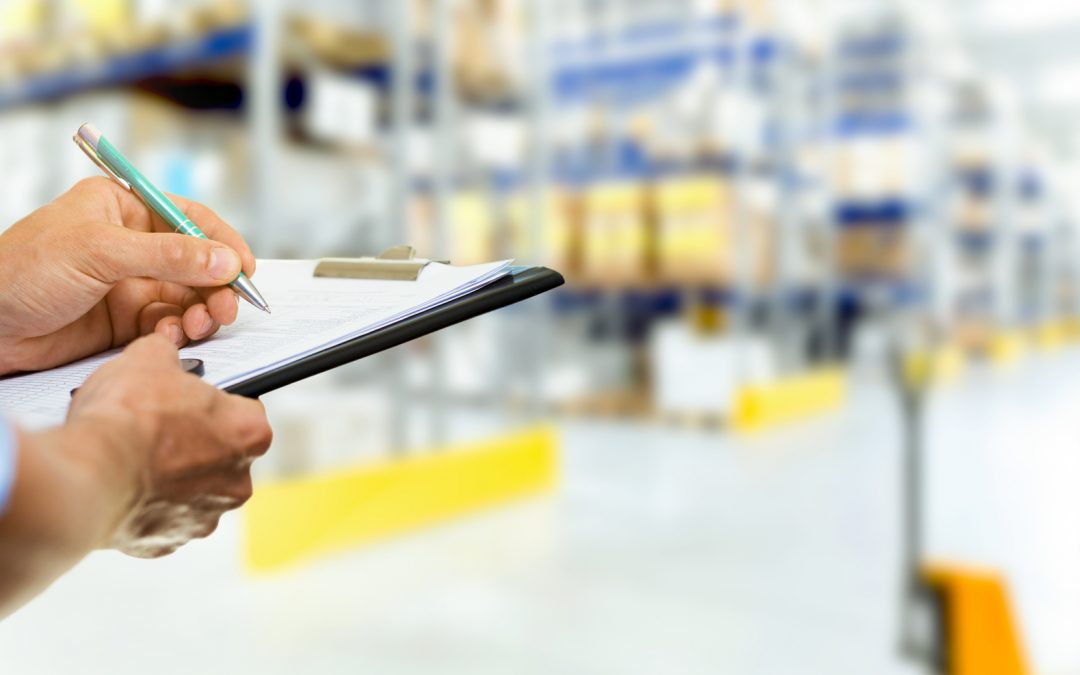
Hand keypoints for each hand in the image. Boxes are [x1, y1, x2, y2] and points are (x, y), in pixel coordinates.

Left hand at [0, 177, 256, 374]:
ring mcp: (129, 283)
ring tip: (200, 326)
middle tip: (226, 308)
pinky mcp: (124, 320)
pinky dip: (177, 332)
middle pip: (196, 262)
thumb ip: (168, 256)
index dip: (222, 242)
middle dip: (216, 286)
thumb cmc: (20, 271)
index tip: (244, 269)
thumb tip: (223, 260)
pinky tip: (168, 337)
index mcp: (122, 209)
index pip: (189, 219)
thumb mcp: (99, 252)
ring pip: (187, 297)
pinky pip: (168, 324)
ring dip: (201, 312)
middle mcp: (130, 244)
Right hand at [65, 335, 271, 557]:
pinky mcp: (169, 542)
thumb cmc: (127, 418)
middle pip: (220, 454)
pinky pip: (161, 518)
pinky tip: (123, 486)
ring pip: (193, 490)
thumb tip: (163, 350)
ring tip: (134, 458)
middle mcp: (239, 481)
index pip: (244, 410)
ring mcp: (206, 516)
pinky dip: (145, 505)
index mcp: (251, 433)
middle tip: (157, 429)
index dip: (212, 403)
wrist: (88, 475)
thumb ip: (167, 353)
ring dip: (170, 477)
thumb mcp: (148, 358)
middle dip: (193, 443)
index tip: (188, 400)